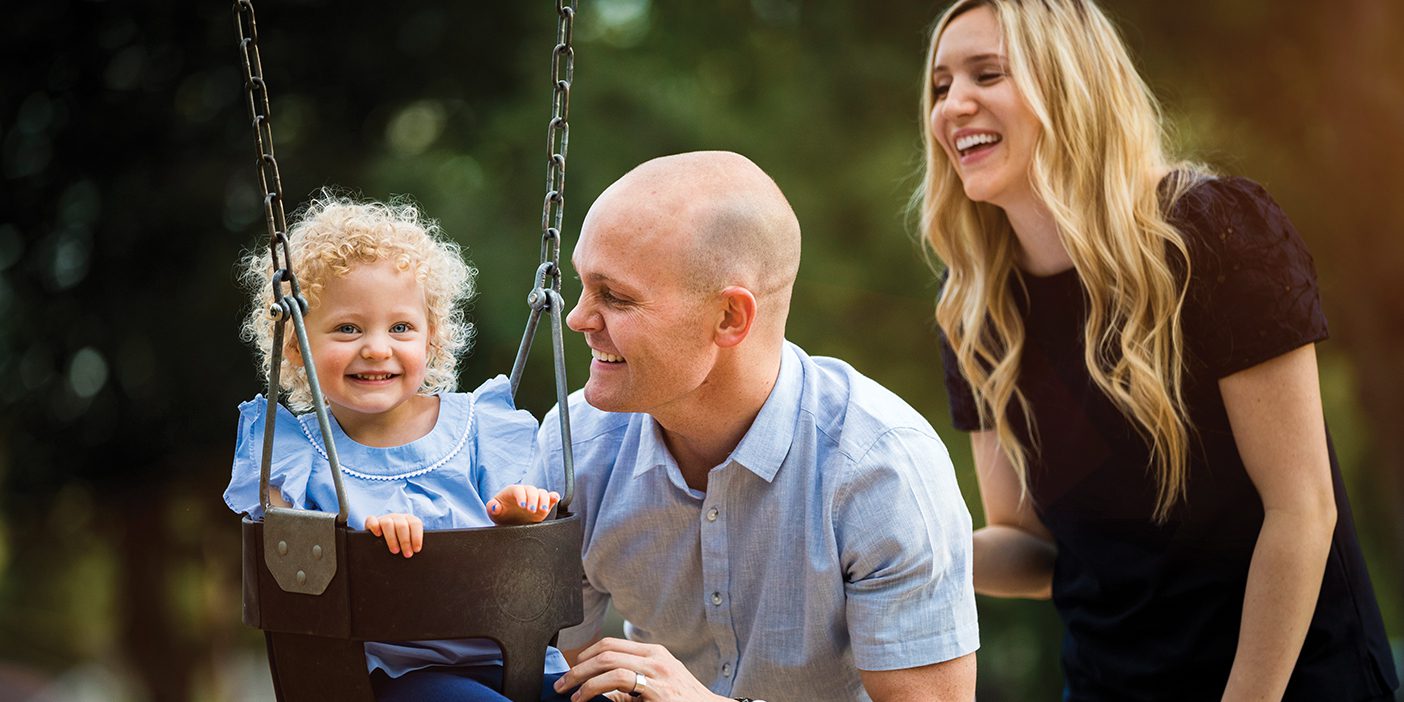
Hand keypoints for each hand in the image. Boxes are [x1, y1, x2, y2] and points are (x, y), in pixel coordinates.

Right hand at [364, 513, 422, 557]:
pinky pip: (372, 520)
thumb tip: (416, 552)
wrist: (384, 539)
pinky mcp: (371, 521)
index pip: (415, 524)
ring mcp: (384, 518)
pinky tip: (378, 535)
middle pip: (402, 526)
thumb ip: (413, 543)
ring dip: (392, 538)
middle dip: (405, 541)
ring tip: (395, 551)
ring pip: (387, 523)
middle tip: (407, 554)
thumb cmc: (400, 543)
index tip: (416, 549)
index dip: (417, 537)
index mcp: (409, 520)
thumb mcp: (409, 541)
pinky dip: (374, 526)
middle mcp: (397, 517)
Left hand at [486, 484, 560, 524]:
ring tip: (542, 510)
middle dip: (533, 499)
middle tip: (530, 510)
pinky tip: (554, 499)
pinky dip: (554, 497)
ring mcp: (535, 498)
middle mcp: (525, 492)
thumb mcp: (493, 512)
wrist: (509, 521)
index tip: (521, 506)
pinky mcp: (543, 504)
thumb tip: (495, 507)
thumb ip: (492, 507)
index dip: (521, 496)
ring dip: (544, 500)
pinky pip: (550, 497)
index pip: (518, 489)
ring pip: (542, 493)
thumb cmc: (501, 514)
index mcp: (513, 491)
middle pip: (532, 490)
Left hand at [554, 638, 728, 701]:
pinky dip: (595, 688)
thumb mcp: (658, 688)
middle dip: (578, 666)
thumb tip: (602, 691)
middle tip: (562, 682)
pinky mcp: (657, 689)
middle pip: (606, 650)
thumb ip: (632, 685)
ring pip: (608, 663)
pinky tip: (585, 698)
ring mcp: (657, 672)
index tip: (573, 669)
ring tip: (569, 693)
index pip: (612, 644)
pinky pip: (618, 680)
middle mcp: (655, 657)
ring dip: (581, 678)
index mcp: (655, 653)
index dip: (586, 655)